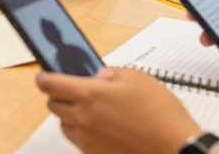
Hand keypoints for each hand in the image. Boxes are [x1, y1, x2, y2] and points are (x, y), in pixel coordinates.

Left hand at [36, 67, 201, 153]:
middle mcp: (83, 118)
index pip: (49, 84)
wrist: (175, 146)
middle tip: (73, 90)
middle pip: (53, 105)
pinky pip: (78, 141)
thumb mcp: (137, 78)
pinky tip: (102, 127)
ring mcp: (87, 140)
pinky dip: (83, 132)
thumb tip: (98, 76)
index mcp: (89, 94)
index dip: (43, 77)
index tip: (44, 74)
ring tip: (92, 110)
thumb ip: (111, 73)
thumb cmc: (160, 114)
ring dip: (70, 115)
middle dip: (59, 95)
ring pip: (64, 125)